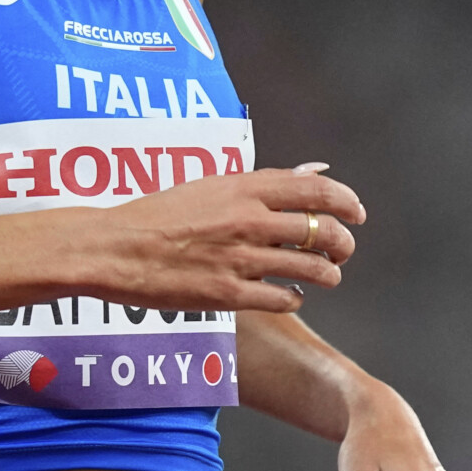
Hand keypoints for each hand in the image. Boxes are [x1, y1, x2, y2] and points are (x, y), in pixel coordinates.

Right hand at [90, 165, 364, 316]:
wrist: (114, 247)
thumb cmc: (159, 215)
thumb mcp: (212, 185)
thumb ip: (265, 183)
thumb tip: (316, 171)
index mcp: (243, 187)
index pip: (316, 191)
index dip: (346, 203)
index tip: (357, 214)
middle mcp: (248, 220)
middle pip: (322, 231)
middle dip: (342, 244)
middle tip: (342, 251)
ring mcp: (239, 258)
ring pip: (311, 268)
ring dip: (327, 274)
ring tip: (326, 277)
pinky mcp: (228, 294)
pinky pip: (282, 299)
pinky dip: (294, 299)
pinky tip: (288, 296)